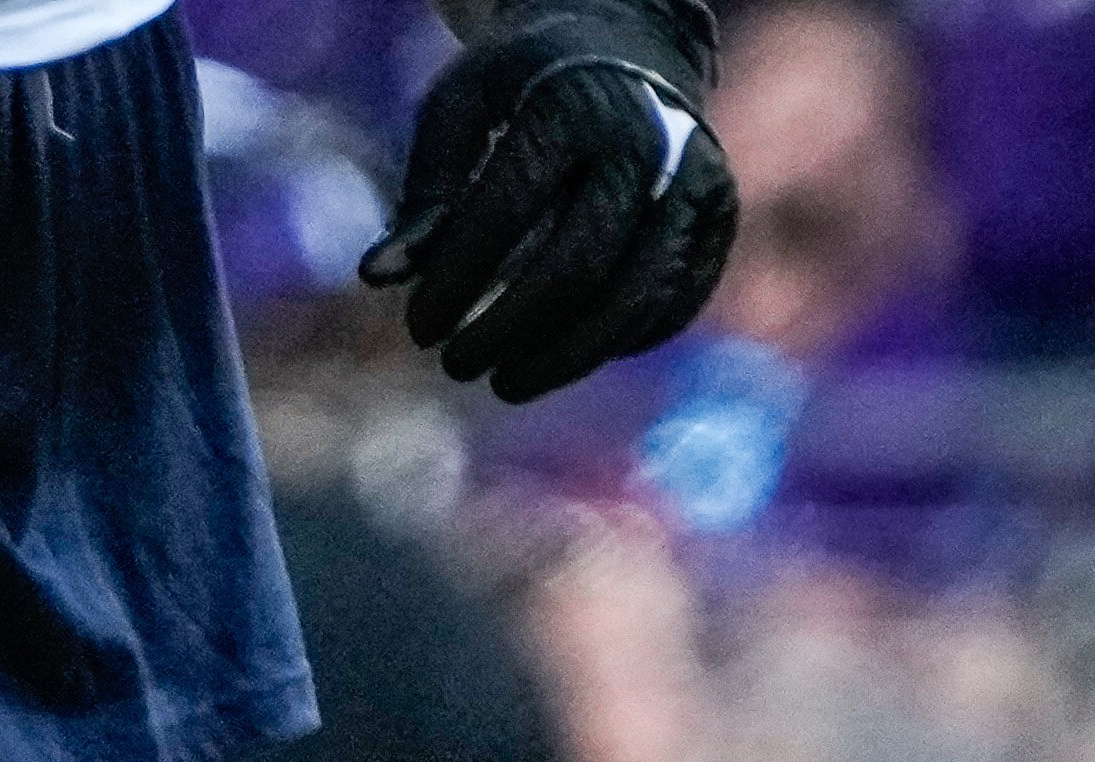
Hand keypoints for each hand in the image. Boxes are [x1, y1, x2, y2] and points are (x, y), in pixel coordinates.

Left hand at [368, 0, 738, 403]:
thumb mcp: (459, 109)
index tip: (419, 330)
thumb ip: (423, 193)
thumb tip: (378, 275)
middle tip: (456, 367)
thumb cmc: (522, 87)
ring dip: (565, 357)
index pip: (507, 212)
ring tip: (505, 382)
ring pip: (635, 296)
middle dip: (509, 331)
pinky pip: (673, 300)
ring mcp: (694, 181)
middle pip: (579, 267)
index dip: (456, 283)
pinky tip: (565, 356)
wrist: (627, 46)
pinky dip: (617, 342)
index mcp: (573, 106)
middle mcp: (648, 143)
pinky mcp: (717, 217)